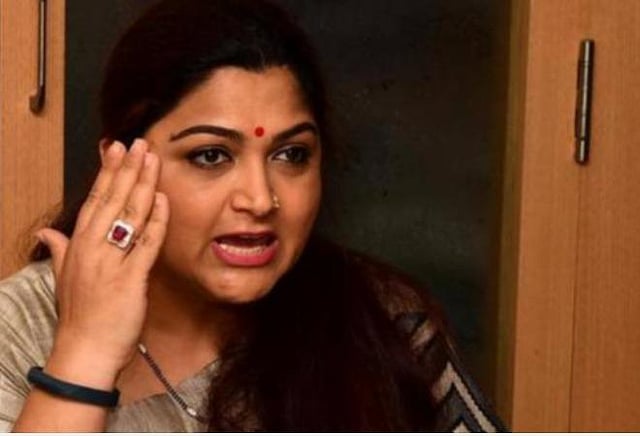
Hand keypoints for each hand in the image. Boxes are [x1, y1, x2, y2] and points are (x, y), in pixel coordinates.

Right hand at [36, 138, 168, 385]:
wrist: (84, 352)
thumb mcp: (63, 279)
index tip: (115, 148)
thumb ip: (59, 251)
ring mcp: (110, 262)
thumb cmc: (78, 317)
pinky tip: (162, 199)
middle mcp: (92, 248)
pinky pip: (146, 243)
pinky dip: (155, 220)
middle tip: (138, 143)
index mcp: (78, 245)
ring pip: (129, 215)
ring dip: (142, 184)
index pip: (94, 200)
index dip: (106, 172)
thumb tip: (48, 231)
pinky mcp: (130, 278)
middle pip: (112, 200)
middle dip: (126, 168)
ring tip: (152, 158)